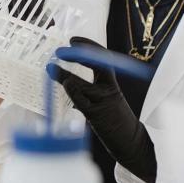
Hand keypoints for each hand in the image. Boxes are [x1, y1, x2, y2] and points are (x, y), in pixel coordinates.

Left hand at [47, 37, 156, 182]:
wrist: (131, 142)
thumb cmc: (114, 121)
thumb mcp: (106, 100)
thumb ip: (90, 89)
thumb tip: (67, 79)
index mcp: (111, 83)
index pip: (101, 58)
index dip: (88, 46)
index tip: (74, 40)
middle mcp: (109, 89)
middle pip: (96, 65)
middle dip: (79, 54)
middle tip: (61, 50)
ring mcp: (104, 102)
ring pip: (84, 84)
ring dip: (66, 75)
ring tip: (52, 69)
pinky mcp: (98, 117)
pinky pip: (82, 102)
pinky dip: (73, 92)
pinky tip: (65, 86)